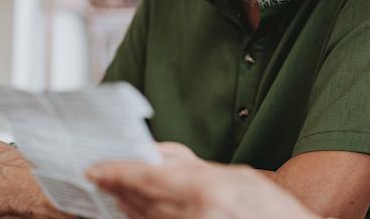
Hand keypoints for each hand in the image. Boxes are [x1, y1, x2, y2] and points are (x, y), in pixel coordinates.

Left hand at [87, 142, 317, 218]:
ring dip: (125, 207)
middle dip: (117, 190)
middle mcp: (196, 215)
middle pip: (141, 201)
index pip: (149, 178)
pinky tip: (135, 212)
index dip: (118, 173)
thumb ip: (196, 168)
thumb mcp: (241, 177)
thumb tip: (159, 158)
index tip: (96, 169)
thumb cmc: (274, 211)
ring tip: (113, 195)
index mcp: (208, 191)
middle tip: (98, 178)